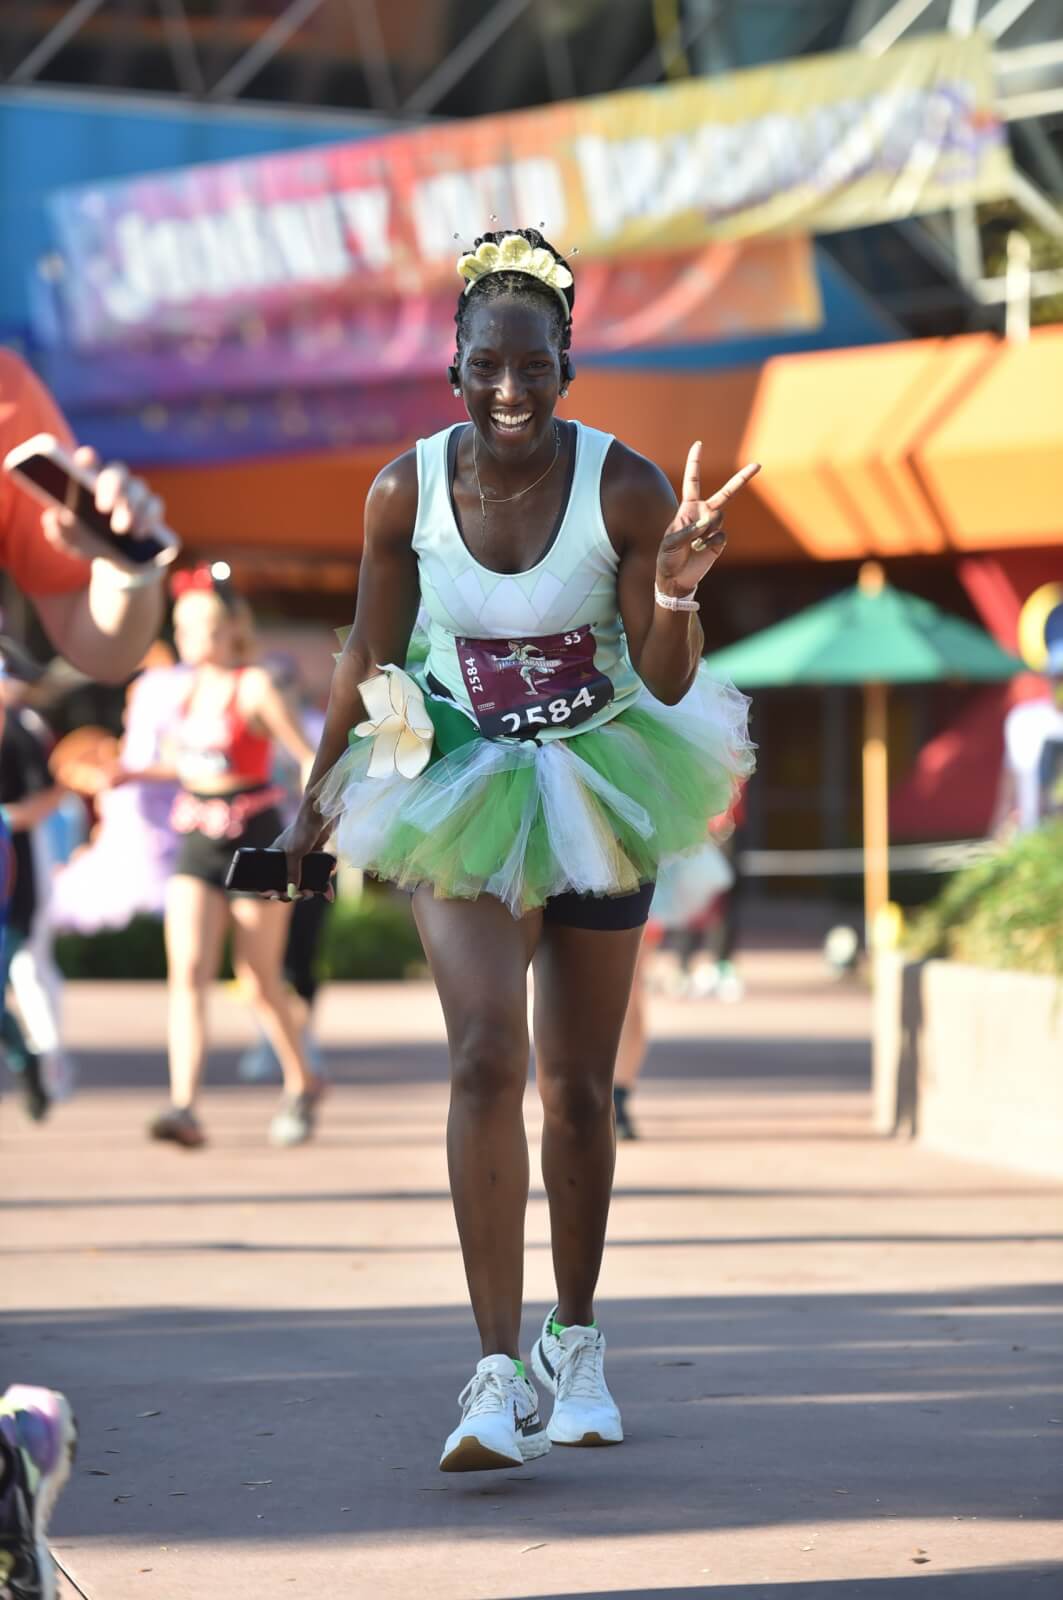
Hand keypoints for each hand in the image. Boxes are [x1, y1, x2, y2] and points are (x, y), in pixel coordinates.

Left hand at [40, 447, 167, 572]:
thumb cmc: (89, 541)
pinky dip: (149, 517)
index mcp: (92, 481)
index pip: (90, 462)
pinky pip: (155, 505)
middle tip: (103, 508)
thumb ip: (58, 530)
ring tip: (121, 529)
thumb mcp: (70, 539)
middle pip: (117, 473)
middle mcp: (116, 482)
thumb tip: (53, 517)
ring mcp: (137, 494)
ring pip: (138, 489)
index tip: (85, 461)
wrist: (116, 560)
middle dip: (112, 488)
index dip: (88, 458)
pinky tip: (140, 532)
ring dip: (131, 508)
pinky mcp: (153, 509)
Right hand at [272, 809, 333, 902]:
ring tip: (313, 893)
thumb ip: (293, 873)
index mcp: (275, 856)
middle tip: (303, 894)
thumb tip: (292, 894)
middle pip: (288, 883)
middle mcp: (287, 859)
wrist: (322, 813)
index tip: (274, 895)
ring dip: (309, 890)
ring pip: (305, 881)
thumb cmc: (303, 829)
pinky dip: (323, 885)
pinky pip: (318, 875)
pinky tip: (329, 894)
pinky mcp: (317, 856)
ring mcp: (303, 858)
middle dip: (294, 892)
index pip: (269, 878)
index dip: (271, 889)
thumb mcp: (295, 853)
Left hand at [656, 443, 759, 597]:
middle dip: (742, 479)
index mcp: (688, 507)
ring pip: (719, 518)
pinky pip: (720, 536)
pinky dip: (709, 543)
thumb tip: (707, 522)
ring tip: (693, 543)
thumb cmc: (667, 558)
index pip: (692, 481)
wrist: (675, 579)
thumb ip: (687, 530)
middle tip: (758, 465)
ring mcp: (713, 528)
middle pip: (726, 493)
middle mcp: (703, 514)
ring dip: (706, 529)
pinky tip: (700, 550)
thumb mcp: (670, 543)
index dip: (695, 462)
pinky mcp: (719, 543)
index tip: (698, 444)